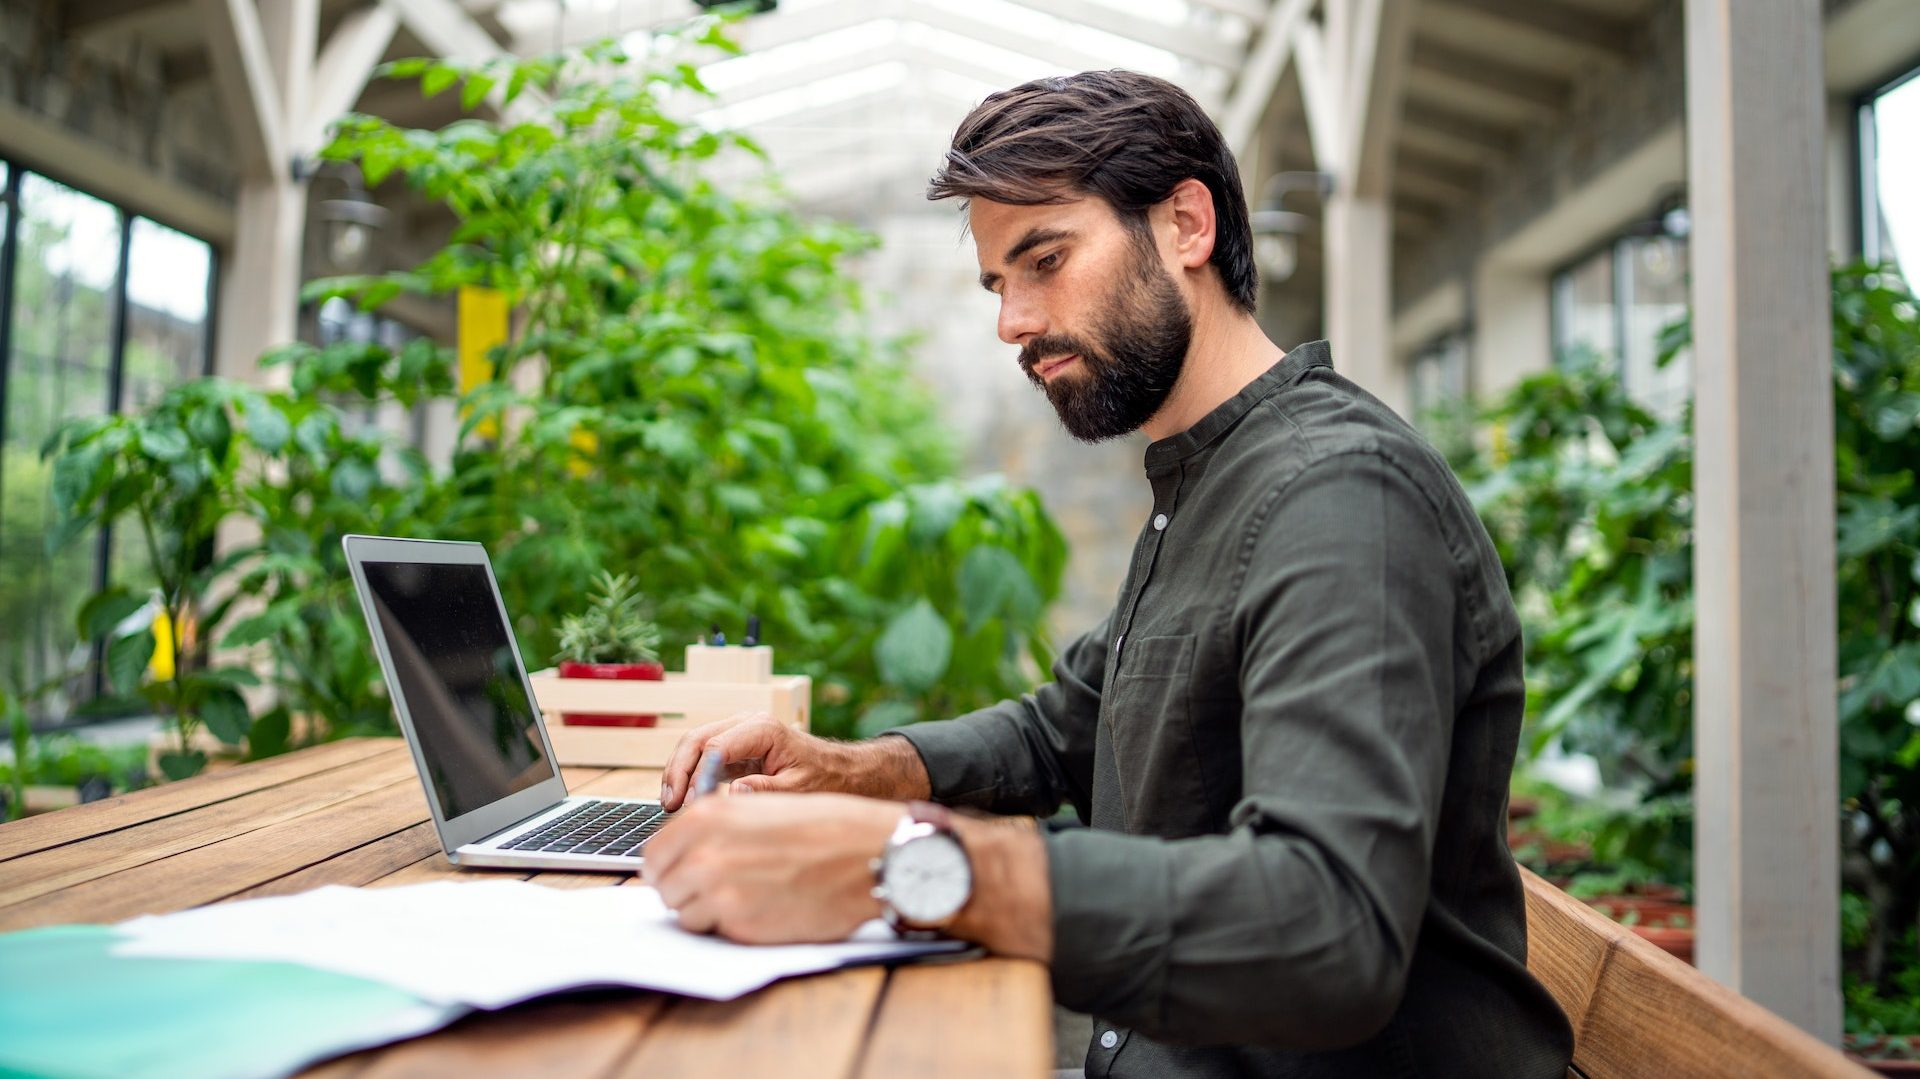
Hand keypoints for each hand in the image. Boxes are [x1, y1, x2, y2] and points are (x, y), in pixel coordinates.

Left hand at [642, 792, 897, 942]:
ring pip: (682, 912)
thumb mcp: (760, 809)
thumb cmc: (824, 829)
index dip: (668, 865)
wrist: (867, 854)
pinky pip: (710, 930)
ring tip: (744, 896)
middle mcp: (704, 852)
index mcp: (706, 817)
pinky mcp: (739, 923)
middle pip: (664, 885)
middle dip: (684, 889)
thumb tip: (685, 854)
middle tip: (715, 889)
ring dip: (704, 910)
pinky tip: (758, 908)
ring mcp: (718, 890)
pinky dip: (727, 925)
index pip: (655, 852)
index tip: (680, 872)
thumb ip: (716, 828)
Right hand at [658, 713, 839, 809]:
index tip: (692, 804)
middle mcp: (746, 724)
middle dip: (678, 771)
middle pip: (697, 740)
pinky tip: (680, 798)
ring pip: (693, 745)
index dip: (698, 776)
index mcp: (763, 729)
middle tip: (670, 805)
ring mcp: (737, 732)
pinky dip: (687, 774)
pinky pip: (701, 755)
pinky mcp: (733, 746)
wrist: (837, 770)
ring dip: (677, 772)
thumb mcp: (799, 789)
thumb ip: (767, 791)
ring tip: (669, 804)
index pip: (716, 747)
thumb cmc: (822, 778)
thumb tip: (734, 794)